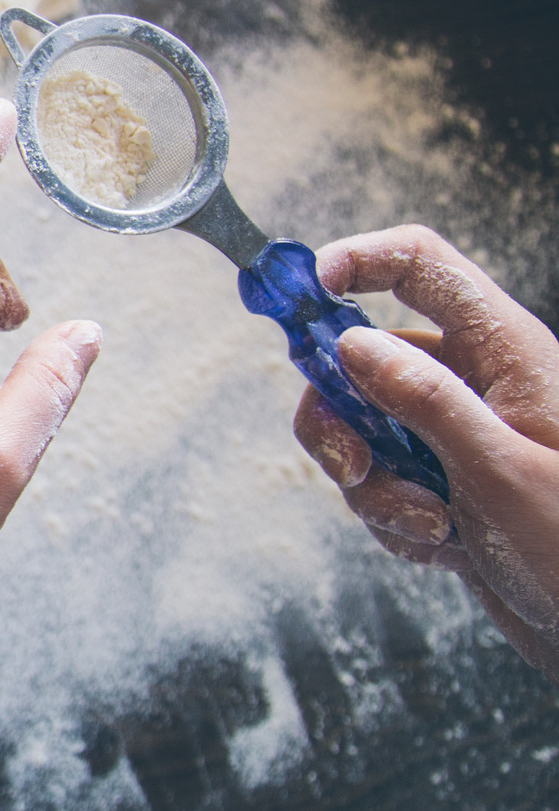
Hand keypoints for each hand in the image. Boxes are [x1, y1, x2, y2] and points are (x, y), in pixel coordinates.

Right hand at [292, 225, 558, 680]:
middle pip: (362, 357)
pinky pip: (378, 483)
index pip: (420, 265)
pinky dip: (392, 519)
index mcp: (505, 352)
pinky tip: (444, 549)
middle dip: (341, 420)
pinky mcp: (442, 481)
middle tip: (355, 468)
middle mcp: (476, 382)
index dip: (357, 261)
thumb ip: (424, 399)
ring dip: (373, 487)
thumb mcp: (500, 471)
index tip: (304, 293)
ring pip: (360, 429)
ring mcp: (455, 432)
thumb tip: (353, 343)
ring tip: (430, 525)